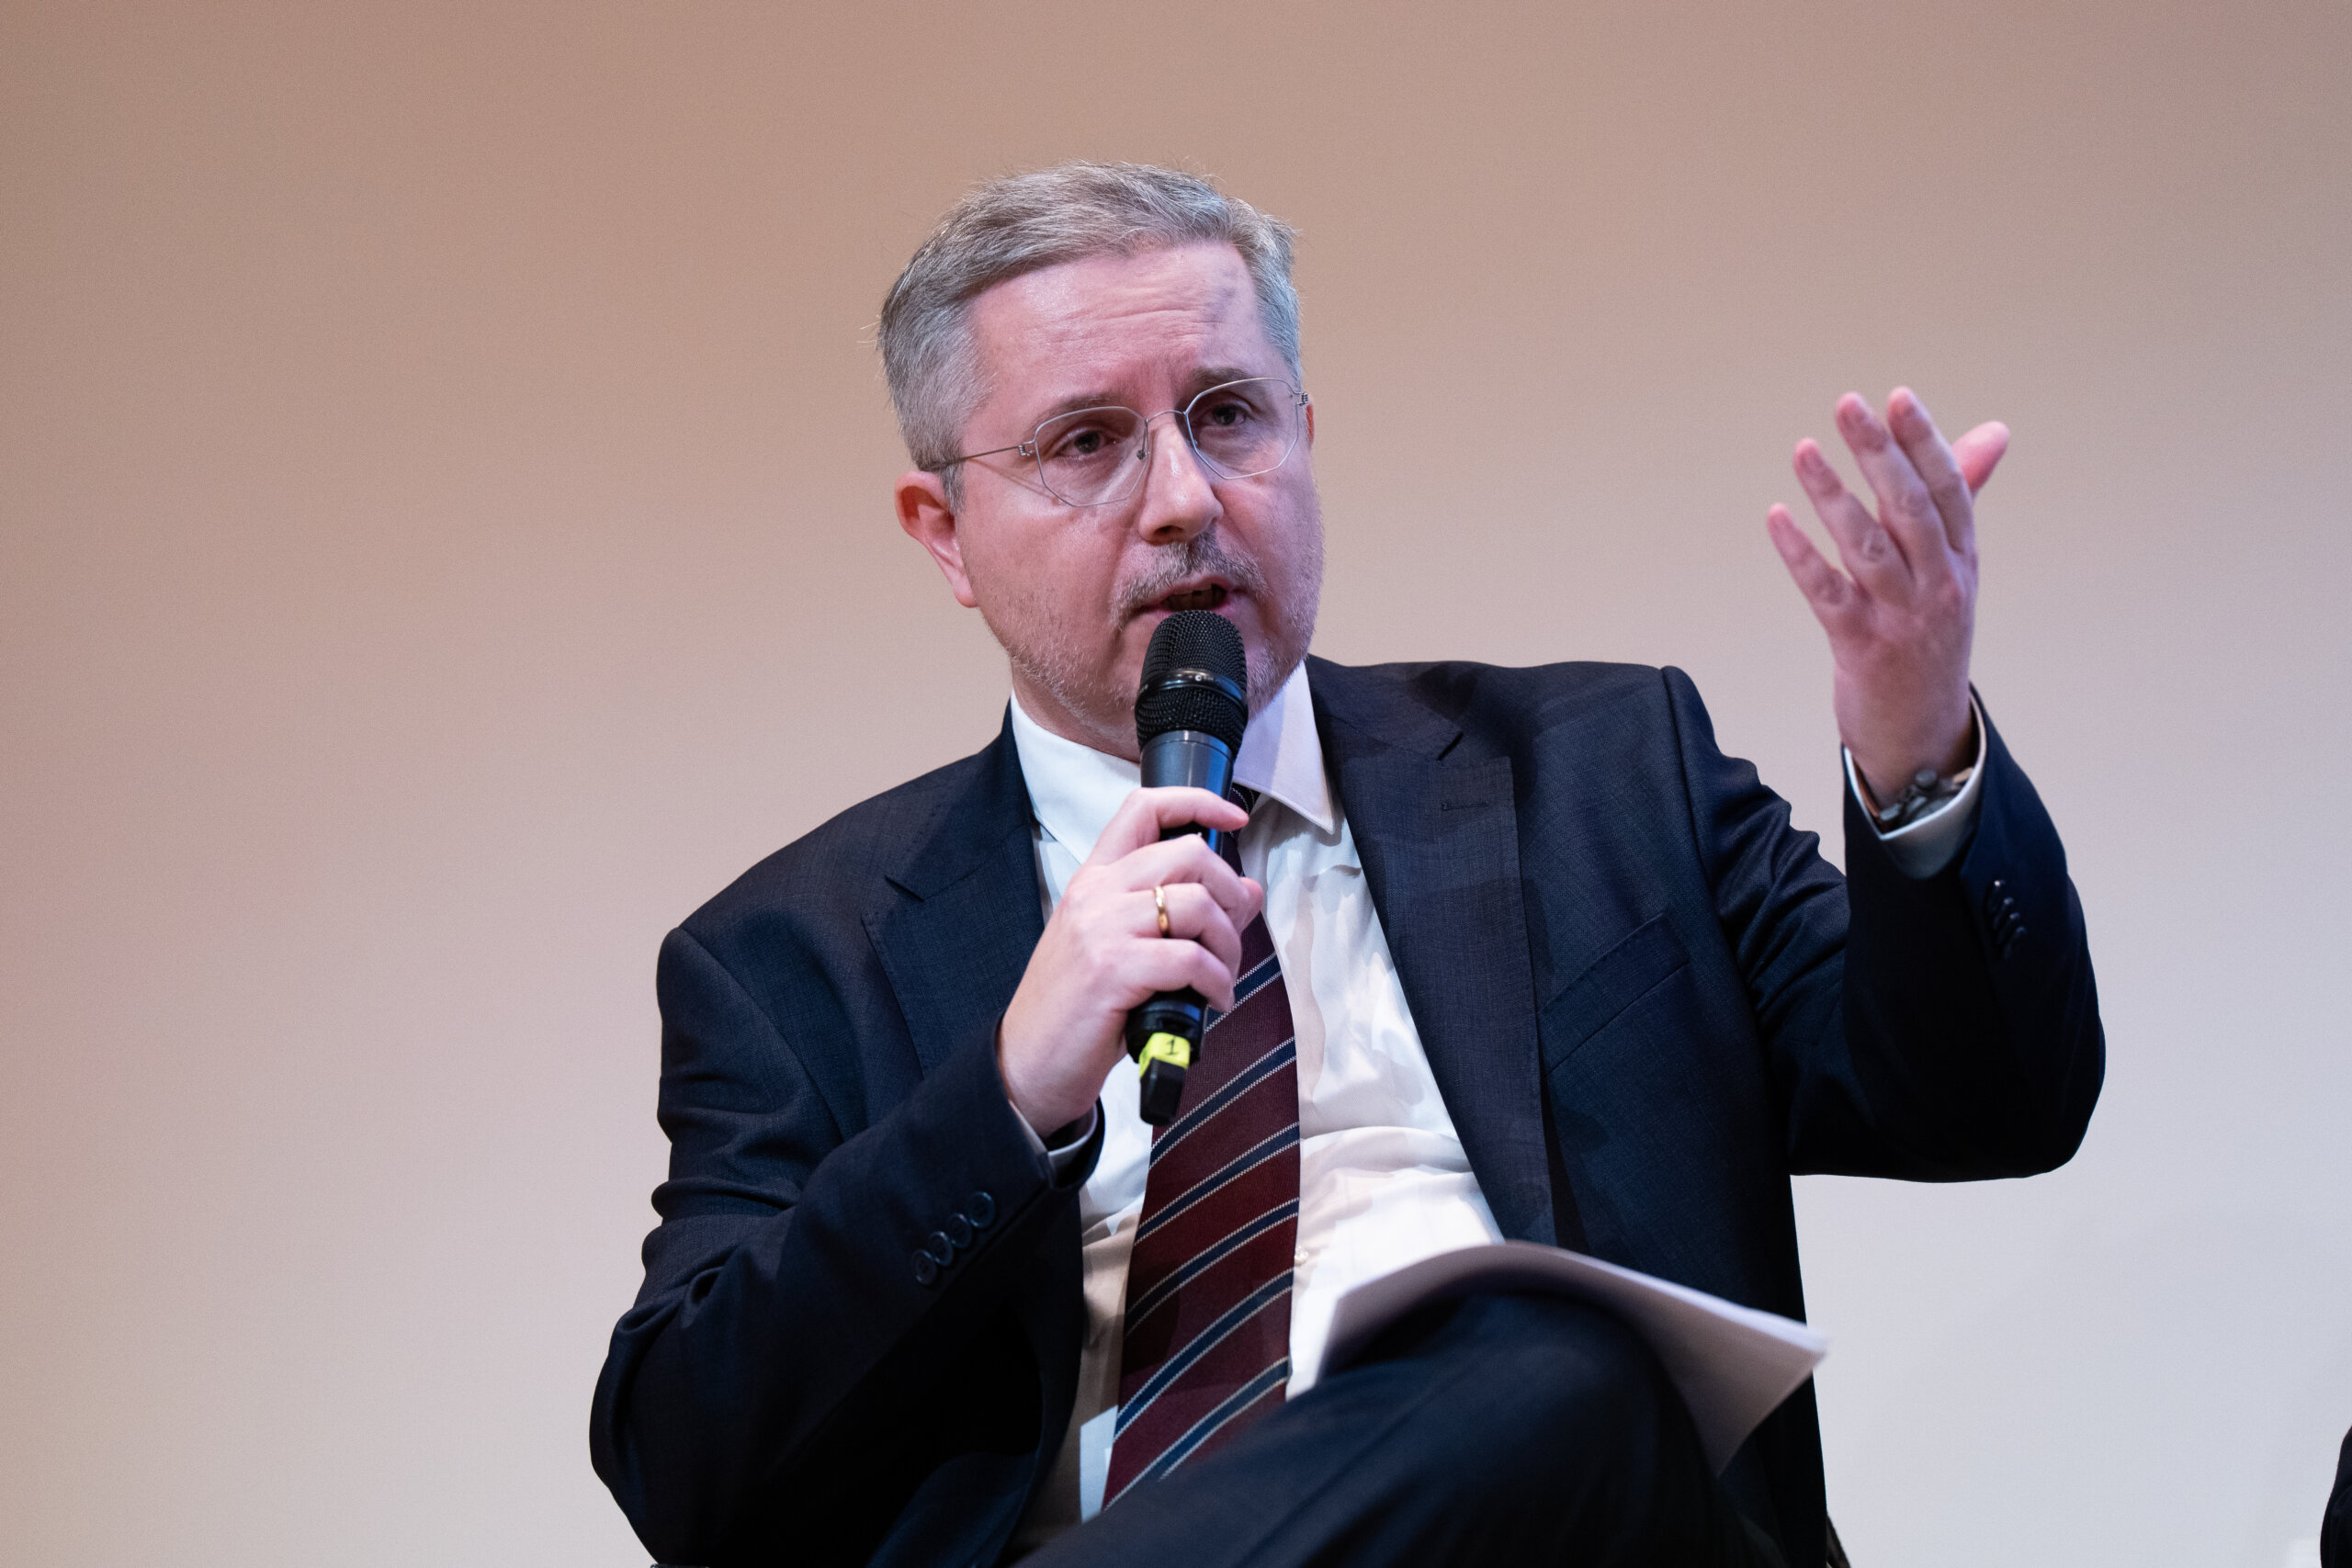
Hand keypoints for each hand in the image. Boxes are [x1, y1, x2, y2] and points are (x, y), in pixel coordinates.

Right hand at [997, 787, 1262, 1134]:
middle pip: (1187, 853)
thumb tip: (1248, 892)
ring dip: (1229, 944)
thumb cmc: (1077, 1009)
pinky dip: (1218, 983)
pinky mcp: (1112, 970)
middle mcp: (1095, 894)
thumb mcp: (1123, 949)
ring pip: (1197, 904)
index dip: (1196, 802)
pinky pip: (1192, 960)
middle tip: (1232, 933)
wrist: (1029, 1063)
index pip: (1143, 808)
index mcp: (1093, 879)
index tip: (1232, 817)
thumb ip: (1179, 915)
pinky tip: (1214, 1001)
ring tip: (1222, 975)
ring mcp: (1101, 929)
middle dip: (1229, 891)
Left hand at [1765, 388, 2008, 802]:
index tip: (1898, 397)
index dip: (1926, 442)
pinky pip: (1828, 594)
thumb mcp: (1954, 568)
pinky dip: (1801, 555)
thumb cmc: (1933, 636)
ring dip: (1834, 496)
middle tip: (1848, 405)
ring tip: (1804, 451)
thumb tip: (1993, 430)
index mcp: (1962, 560)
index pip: (1949, 490)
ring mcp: (1903, 618)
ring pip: (1869, 547)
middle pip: (1911, 509)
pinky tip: (1777, 519)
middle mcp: (1940, 585)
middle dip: (1880, 453)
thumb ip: (1960, 497)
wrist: (1923, 734)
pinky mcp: (1863, 648)